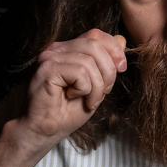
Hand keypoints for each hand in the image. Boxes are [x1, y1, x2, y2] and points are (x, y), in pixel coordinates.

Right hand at [17, 29, 126, 149]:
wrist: (44, 131)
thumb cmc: (66, 112)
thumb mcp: (95, 85)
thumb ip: (105, 64)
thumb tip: (122, 40)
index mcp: (68, 50)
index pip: (95, 35)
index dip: (114, 49)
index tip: (121, 68)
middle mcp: (57, 49)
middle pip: (95, 44)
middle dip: (108, 71)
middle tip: (104, 92)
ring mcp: (50, 57)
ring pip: (89, 61)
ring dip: (97, 86)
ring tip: (90, 100)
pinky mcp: (47, 69)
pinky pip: (79, 72)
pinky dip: (85, 89)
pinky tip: (74, 97)